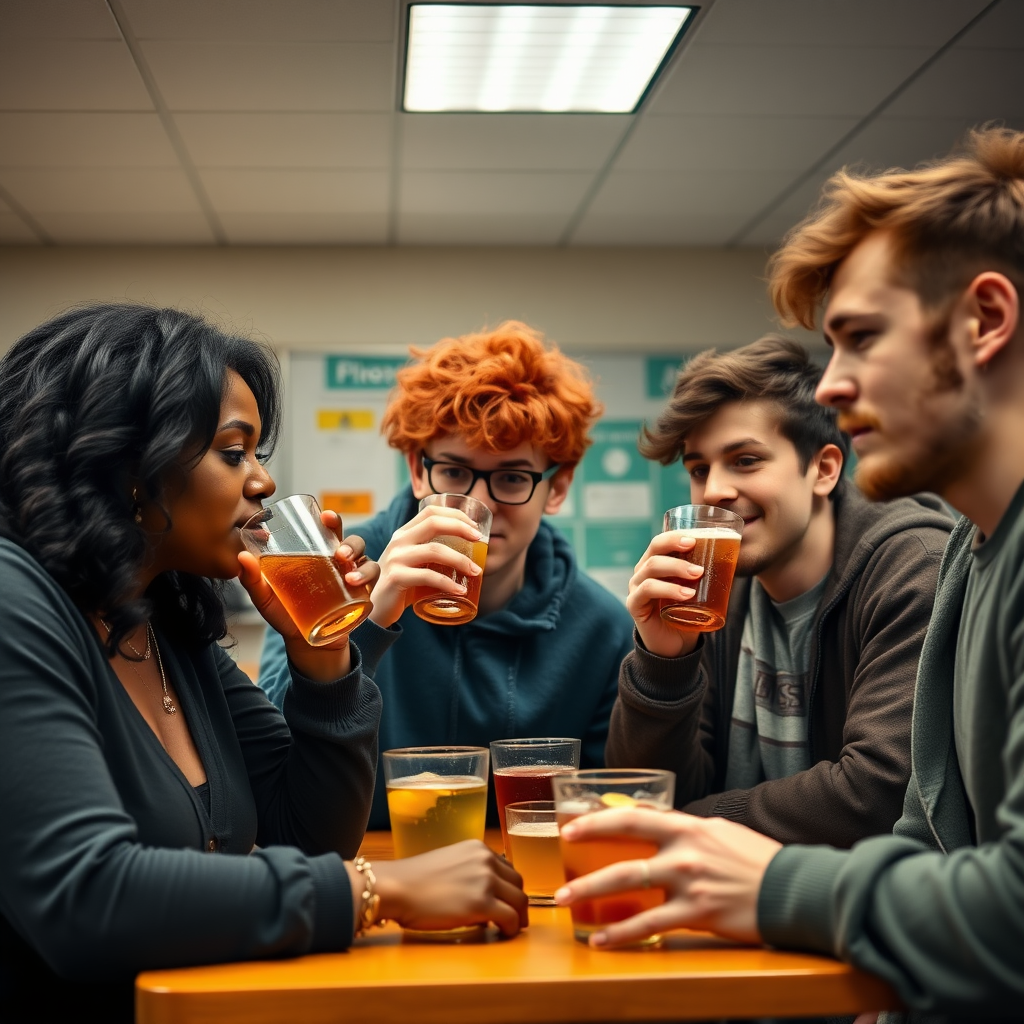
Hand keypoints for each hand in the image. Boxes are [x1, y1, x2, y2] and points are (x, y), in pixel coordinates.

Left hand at [237, 513, 377, 681]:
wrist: (304, 644)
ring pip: (367, 560)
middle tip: (339, 552)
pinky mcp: (362, 596)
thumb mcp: (266, 598)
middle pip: (353, 542)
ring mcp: (354, 578)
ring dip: (361, 564)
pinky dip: (367, 580)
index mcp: (320, 555)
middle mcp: (340, 562)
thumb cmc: (286, 614)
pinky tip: (355, 585)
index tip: (325, 516)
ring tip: (348, 575)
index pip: (329, 532)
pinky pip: (373, 582)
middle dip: (350, 543)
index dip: (331, 520)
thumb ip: (253, 579)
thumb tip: (242, 556)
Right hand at [367, 505, 483, 627]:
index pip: (431, 512)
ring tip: (476, 572)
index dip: (456, 515)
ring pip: (434, 550)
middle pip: (434, 523)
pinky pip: (428, 576)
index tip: (475, 527)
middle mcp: (398, 541)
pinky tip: (460, 590)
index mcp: (404, 533)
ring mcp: (396, 558)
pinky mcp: (396, 578)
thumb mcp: (415, 563)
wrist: (377, 608)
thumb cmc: (403, 585)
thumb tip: (472, 553)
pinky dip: (448, 583)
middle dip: (461, 528)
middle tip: (480, 540)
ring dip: (460, 560)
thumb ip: (433, 554)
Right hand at [370, 840, 527, 936]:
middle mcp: (486, 859)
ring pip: (519, 901)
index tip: (507, 901)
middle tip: (514, 918)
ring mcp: (485, 880)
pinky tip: (503, 933)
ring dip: (518, 917)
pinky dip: (511, 929)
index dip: (509, 887)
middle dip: (518, 902)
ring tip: (509, 928)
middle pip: (517, 883)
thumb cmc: (414, 880)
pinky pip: (510, 918)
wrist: (396, 887)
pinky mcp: (482, 903)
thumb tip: (484, 895)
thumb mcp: (449, 863)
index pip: (507, 868)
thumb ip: (470, 872)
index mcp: (478, 848)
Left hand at [554, 808, 780, 947]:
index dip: (599, 820)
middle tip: (560, 867)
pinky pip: (651, 924)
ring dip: (592, 894)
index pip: (634, 816)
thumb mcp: (721, 833)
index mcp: (689, 826)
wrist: (796, 888)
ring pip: (629, 886)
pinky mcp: (699, 914)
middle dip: (586, 859)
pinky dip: (622, 933)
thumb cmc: (758, 860)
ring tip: (567, 904)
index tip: (572, 827)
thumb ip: (688, 833)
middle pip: (623, 851)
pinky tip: (603, 940)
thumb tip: (660, 830)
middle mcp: (684, 850)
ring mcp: (690, 882)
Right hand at [627, 532, 705, 657]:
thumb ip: (706, 574)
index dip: (675, 536)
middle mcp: (642, 572)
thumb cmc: (686, 613)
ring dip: (676, 568)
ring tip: (697, 576)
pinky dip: (668, 589)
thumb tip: (734, 556)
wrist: (675, 646)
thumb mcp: (697, 589)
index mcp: (655, 563)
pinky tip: (686, 595)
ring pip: (651, 568)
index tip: (695, 538)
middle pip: (654, 550)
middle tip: (700, 557)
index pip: (660, 542)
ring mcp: (636, 587)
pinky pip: (647, 590)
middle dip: (676, 548)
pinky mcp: (634, 605)